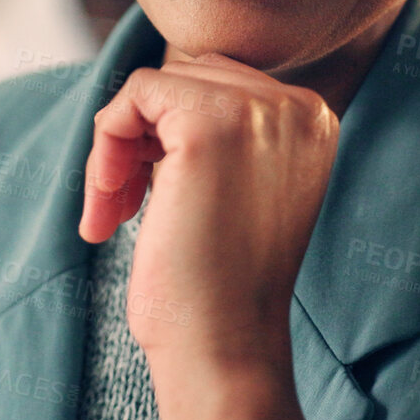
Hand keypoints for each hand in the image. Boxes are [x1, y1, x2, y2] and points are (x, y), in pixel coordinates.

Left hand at [78, 52, 339, 419]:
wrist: (223, 344)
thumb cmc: (218, 279)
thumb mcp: (237, 184)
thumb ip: (220, 128)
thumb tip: (152, 87)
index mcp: (314, 119)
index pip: (220, 82)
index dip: (168, 133)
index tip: (149, 194)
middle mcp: (299, 106)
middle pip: (187, 75)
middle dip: (142, 136)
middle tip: (123, 205)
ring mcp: (259, 110)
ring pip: (156, 84)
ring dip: (117, 146)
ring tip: (113, 211)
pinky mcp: (209, 123)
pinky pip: (133, 94)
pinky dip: (105, 142)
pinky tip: (108, 205)